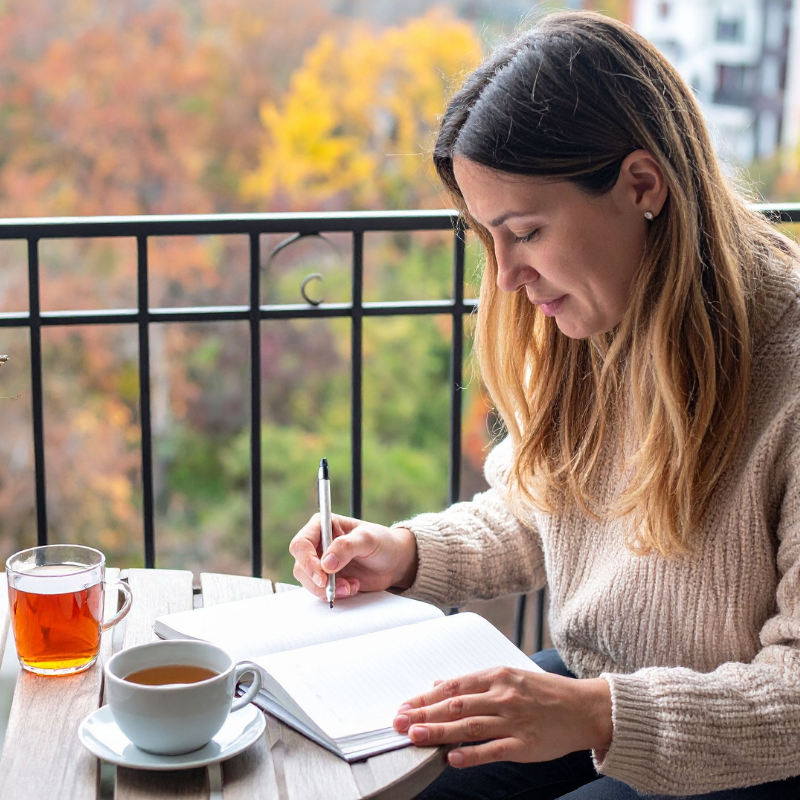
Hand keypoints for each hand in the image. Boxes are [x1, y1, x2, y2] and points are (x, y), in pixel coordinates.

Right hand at [289, 515, 417, 600]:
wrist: (394, 562)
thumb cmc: (382, 542)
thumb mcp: (368, 539)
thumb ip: (347, 546)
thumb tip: (326, 562)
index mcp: (323, 525)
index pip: (301, 544)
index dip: (307, 561)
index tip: (323, 575)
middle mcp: (318, 544)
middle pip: (301, 566)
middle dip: (318, 580)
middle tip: (337, 586)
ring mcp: (321, 563)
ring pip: (308, 581)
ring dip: (328, 589)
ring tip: (351, 586)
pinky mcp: (328, 579)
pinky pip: (320, 591)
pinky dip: (334, 594)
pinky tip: (352, 587)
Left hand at [392, 667, 611, 767]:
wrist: (583, 708)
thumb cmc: (544, 692)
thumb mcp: (508, 677)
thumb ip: (474, 683)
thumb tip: (440, 683)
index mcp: (496, 676)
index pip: (452, 687)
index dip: (425, 697)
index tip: (404, 706)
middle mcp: (502, 695)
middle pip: (455, 705)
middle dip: (424, 714)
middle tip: (398, 723)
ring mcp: (513, 720)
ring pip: (469, 726)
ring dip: (439, 732)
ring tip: (416, 737)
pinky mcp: (525, 744)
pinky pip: (494, 750)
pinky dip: (472, 755)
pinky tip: (452, 758)